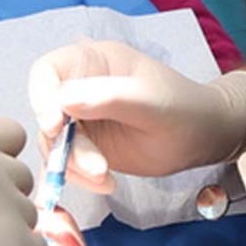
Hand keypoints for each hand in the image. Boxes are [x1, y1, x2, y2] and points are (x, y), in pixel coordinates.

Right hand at [28, 40, 245, 191]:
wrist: (204, 137)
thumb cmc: (185, 109)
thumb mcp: (152, 103)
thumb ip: (111, 98)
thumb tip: (64, 99)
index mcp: (95, 61)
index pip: (47, 72)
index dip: (42, 98)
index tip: (56, 126)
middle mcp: (81, 87)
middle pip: (47, 113)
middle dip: (65, 144)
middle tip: (96, 166)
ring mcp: (82, 118)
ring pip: (54, 143)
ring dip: (73, 165)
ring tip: (106, 178)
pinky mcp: (86, 146)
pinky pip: (66, 163)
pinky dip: (79, 177)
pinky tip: (106, 184)